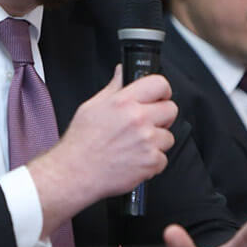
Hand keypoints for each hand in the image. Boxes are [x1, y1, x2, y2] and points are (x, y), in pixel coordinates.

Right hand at [29, 65, 177, 236]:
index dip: (162, 91)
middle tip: (147, 124)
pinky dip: (152, 162)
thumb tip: (122, 72)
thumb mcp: (92, 106)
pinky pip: (163, 159)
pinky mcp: (151, 162)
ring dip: (156, 142)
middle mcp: (138, 119)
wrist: (75, 173)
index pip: (159, 84)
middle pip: (171, 109)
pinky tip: (135, 160)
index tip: (158, 98)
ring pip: (168, 136)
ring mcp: (147, 141)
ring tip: (135, 146)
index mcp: (124, 102)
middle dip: (162, 117)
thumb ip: (113, 88)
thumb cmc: (80, 143)